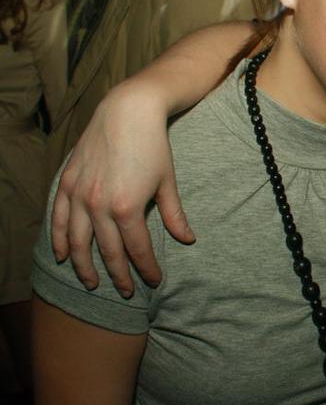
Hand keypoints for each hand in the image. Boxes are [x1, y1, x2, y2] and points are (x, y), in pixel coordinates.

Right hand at [51, 81, 192, 296]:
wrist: (127, 112)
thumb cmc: (153, 146)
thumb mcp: (167, 182)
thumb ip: (174, 215)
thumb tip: (188, 240)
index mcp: (127, 208)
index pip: (137, 250)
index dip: (147, 269)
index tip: (154, 281)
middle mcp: (98, 205)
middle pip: (108, 252)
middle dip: (119, 275)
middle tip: (128, 291)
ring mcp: (79, 195)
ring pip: (78, 242)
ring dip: (85, 266)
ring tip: (93, 283)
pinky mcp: (67, 183)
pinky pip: (58, 219)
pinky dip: (59, 240)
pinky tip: (62, 255)